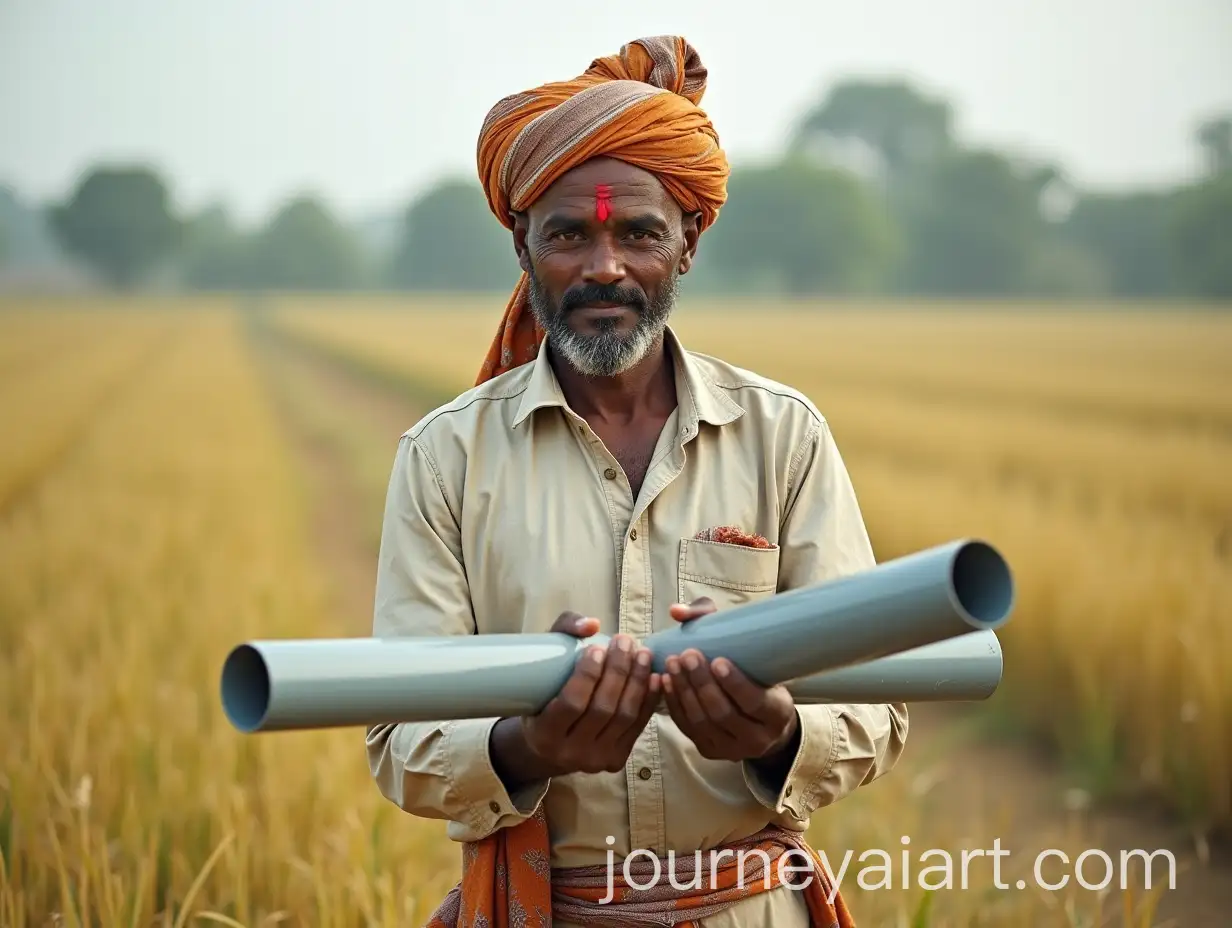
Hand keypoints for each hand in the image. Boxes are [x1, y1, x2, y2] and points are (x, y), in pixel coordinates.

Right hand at [517, 612, 659, 775]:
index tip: (597, 648)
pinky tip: (655, 677)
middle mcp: (570, 753)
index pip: (571, 704)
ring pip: (624, 717)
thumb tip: (593, 624)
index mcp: (544, 735)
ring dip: (637, 682)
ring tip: (643, 654)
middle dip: (618, 671)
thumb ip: (562, 633)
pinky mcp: (617, 760)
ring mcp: (597, 759)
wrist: (549, 747)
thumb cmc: (542, 696)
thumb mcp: (540, 665)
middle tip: (625, 642)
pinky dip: (649, 700)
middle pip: (602, 709)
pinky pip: (638, 726)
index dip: (587, 675)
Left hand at [660, 598, 799, 763]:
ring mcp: (732, 749)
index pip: (754, 702)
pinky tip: (664, 682)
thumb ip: (716, 622)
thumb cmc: (758, 676)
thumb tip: (677, 611)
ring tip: (672, 664)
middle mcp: (758, 738)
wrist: (764, 721)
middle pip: (724, 712)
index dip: (735, 683)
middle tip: (687, 655)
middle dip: (702, 683)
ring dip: (684, 691)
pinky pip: (688, 728)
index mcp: (777, 713)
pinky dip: (674, 704)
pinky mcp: (710, 750)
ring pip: (702, 722)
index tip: (718, 660)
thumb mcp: (755, 655)